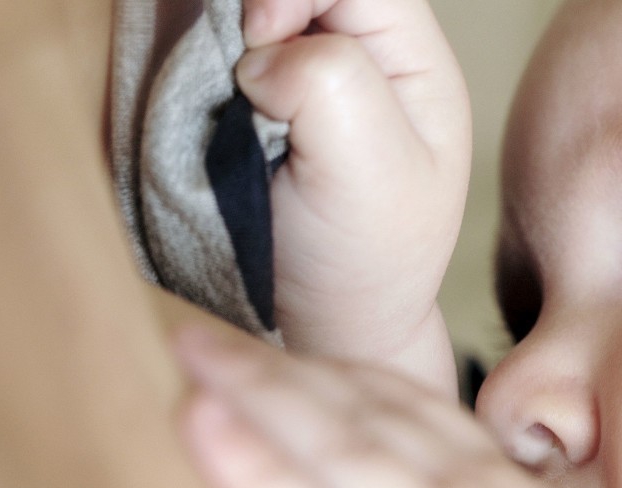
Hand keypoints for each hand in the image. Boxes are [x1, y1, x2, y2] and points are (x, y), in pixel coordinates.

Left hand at [174, 326, 621, 487]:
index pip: (420, 415)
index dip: (352, 380)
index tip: (304, 362)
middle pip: (364, 415)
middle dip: (287, 369)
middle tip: (218, 337)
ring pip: (330, 445)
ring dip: (257, 390)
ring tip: (196, 351)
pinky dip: (247, 465)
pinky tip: (201, 421)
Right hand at [237, 0, 469, 390]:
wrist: (325, 322)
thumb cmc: (364, 260)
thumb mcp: (372, 173)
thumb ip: (331, 83)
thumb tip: (264, 48)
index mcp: (416, 64)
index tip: (261, 37)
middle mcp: (367, 57)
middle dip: (255, 10)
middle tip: (240, 71)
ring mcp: (311, 77)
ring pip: (253, 12)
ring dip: (225, 37)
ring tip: (228, 95)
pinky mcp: (260, 102)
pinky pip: (222, 49)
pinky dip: (205, 62)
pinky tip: (212, 104)